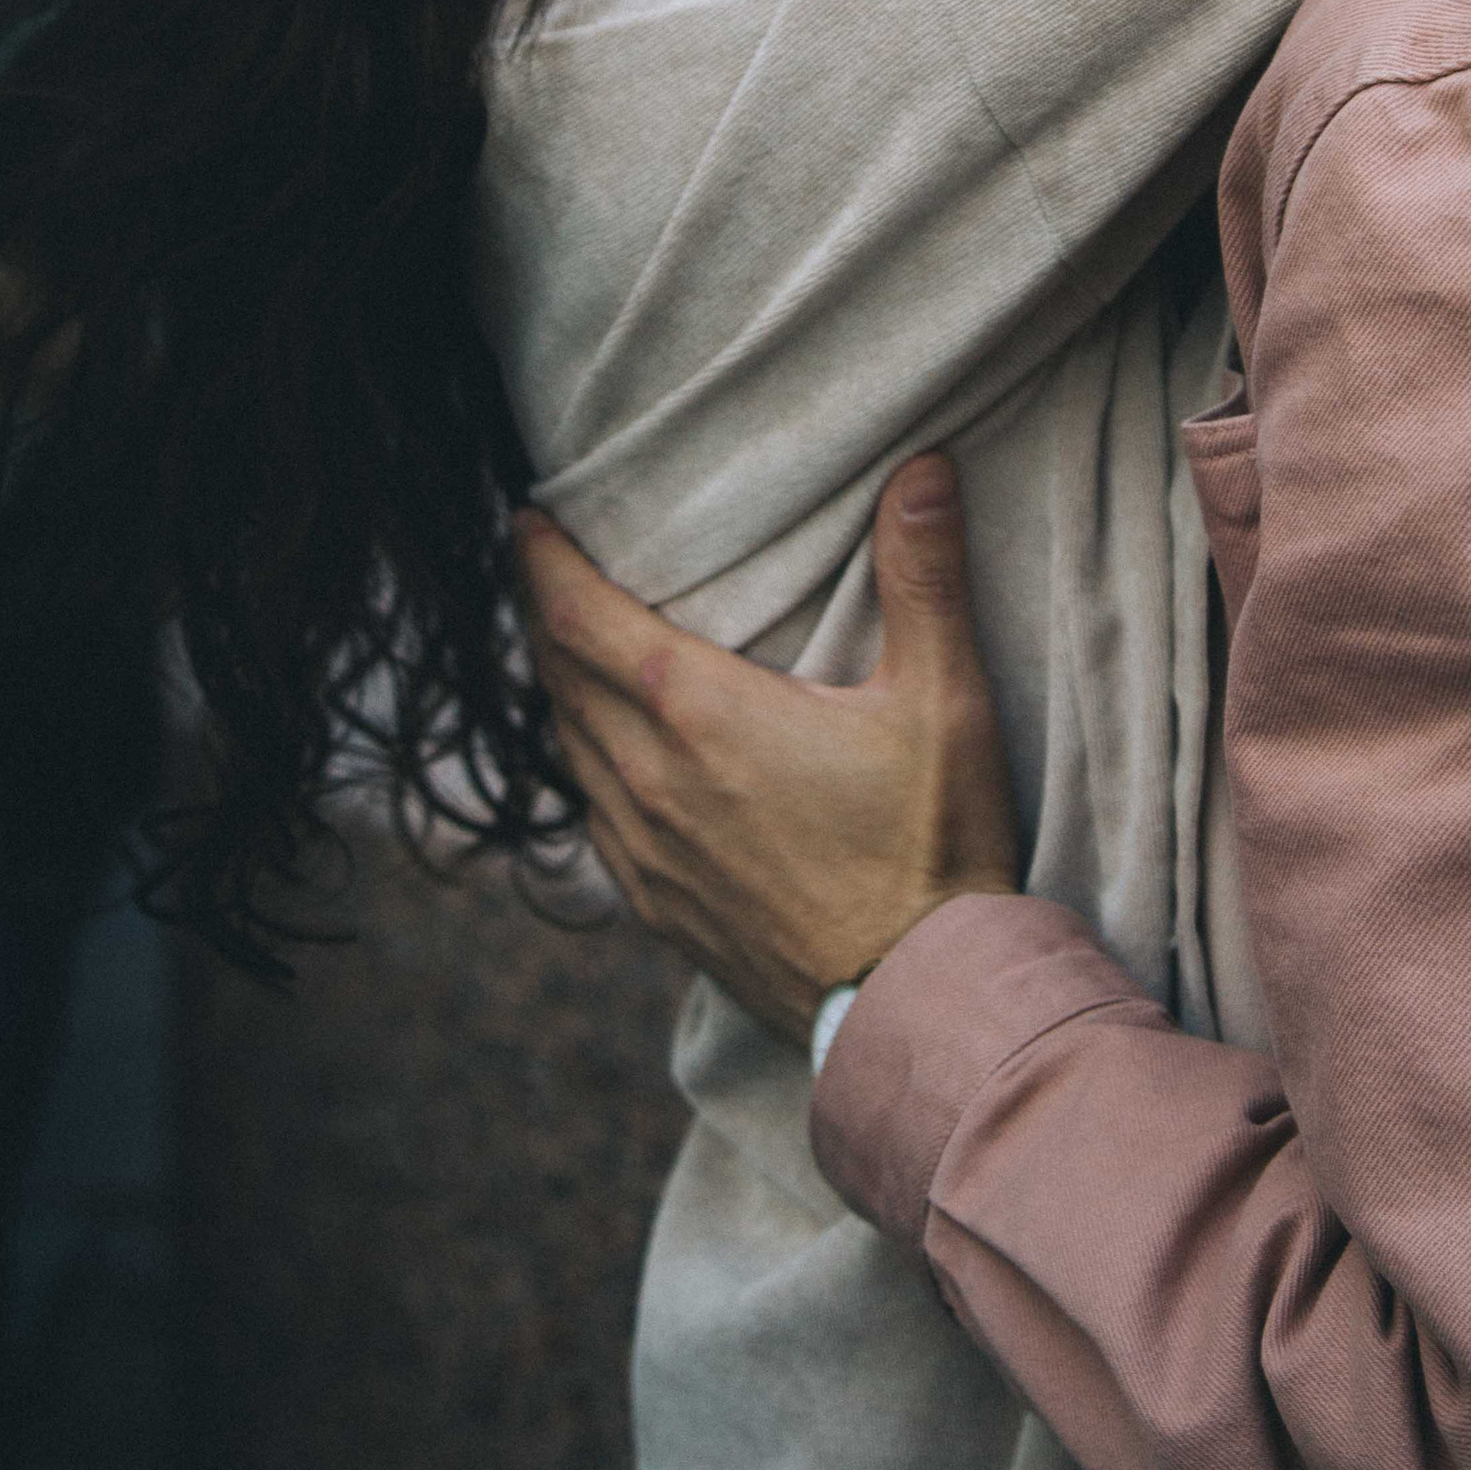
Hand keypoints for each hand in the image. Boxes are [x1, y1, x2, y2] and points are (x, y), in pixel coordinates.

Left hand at [514, 455, 1015, 1047]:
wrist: (919, 1000)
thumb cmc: (934, 850)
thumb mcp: (944, 701)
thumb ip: (924, 577)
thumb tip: (924, 469)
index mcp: (702, 715)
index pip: (579, 619)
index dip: (543, 563)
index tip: (527, 519)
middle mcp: (651, 780)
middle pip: (558, 675)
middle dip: (544, 612)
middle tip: (546, 566)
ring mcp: (647, 851)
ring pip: (568, 746)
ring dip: (560, 687)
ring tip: (572, 649)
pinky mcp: (659, 906)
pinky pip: (593, 814)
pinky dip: (586, 762)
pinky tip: (612, 758)